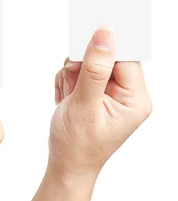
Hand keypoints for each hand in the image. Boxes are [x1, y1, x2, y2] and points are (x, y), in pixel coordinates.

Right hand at [50, 27, 152, 176]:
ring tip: (67, 97)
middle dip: (81, 67)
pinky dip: (66, 82)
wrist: (65, 166)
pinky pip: (78, 72)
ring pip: (88, 62)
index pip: (124, 57)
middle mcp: (127, 94)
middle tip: (71, 87)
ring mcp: (110, 93)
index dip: (102, 49)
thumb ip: (94, 69)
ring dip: (70, 75)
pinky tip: (65, 99)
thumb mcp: (84, 105)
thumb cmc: (77, 144)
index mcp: (136, 98)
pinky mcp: (95, 93)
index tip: (81, 46)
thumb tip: (105, 34)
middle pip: (105, 57)